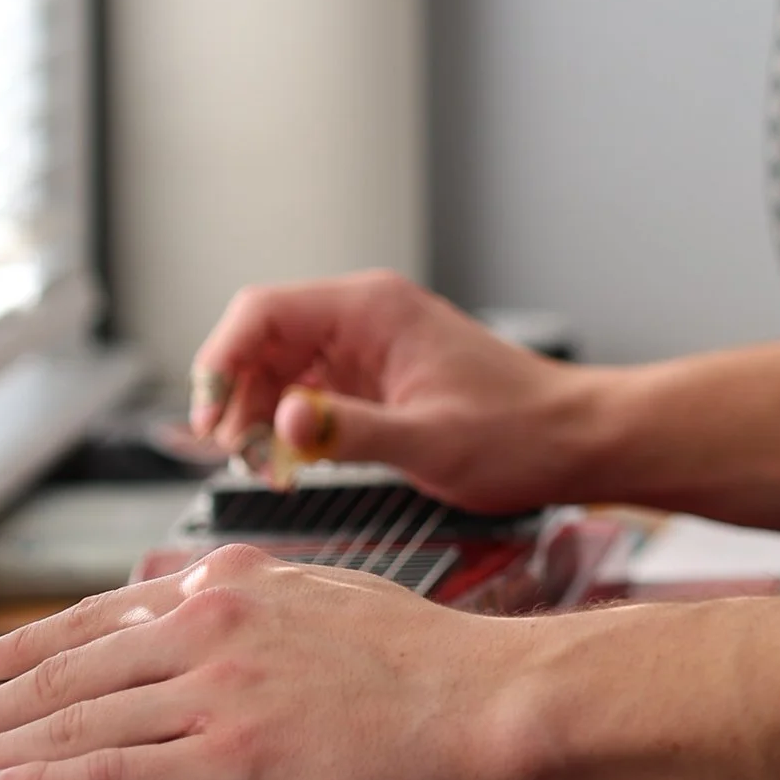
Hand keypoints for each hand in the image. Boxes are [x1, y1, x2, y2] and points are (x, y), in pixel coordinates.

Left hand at [0, 547, 524, 779]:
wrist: (494, 698)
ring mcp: (218, 688)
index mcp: (243, 581)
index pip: (107, 615)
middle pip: (71, 668)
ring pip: (73, 721)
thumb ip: (266, 613)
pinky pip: (104, 773)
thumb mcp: (337, 601)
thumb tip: (220, 629)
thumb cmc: (438, 668)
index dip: (32, 648)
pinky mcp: (229, 755)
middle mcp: (216, 622)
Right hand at [189, 272, 592, 511]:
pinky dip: (286, 426)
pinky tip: (288, 466)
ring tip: (264, 470)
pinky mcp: (371, 381)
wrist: (571, 438)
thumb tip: (282, 421)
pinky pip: (305, 393)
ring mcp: (365, 348)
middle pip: (260, 340)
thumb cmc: (517, 433)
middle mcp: (363, 318)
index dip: (220, 359)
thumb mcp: (430, 440)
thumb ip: (350, 431)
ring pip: (276, 369)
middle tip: (235, 459)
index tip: (208, 419)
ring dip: (255, 416)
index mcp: (373, 309)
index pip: (263, 310)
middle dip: (234, 396)